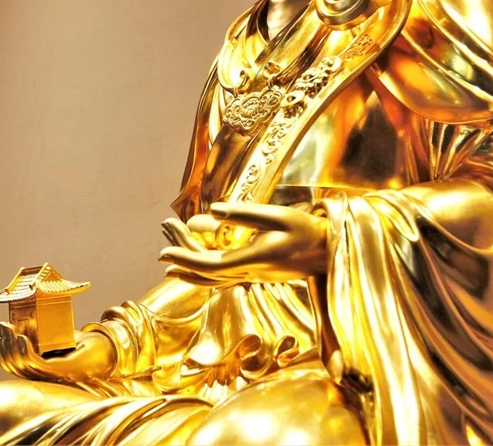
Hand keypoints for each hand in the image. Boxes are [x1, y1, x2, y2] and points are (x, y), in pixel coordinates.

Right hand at [0, 323, 113, 382]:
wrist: (103, 349)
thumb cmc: (80, 343)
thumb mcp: (56, 335)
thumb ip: (41, 331)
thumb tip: (26, 316)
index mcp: (35, 369)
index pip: (10, 363)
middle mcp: (39, 375)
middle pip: (11, 365)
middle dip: (2, 345)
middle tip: (0, 326)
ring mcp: (48, 375)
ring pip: (20, 365)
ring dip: (11, 347)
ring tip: (9, 330)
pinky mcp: (59, 371)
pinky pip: (36, 364)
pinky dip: (26, 351)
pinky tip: (21, 337)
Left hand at [159, 202, 326, 284]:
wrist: (331, 251)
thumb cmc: (308, 229)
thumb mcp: (278, 216)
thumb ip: (244, 214)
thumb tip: (212, 211)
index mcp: (254, 259)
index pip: (210, 264)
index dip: (185, 258)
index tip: (164, 250)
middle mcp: (251, 273)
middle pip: (207, 273)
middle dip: (182, 259)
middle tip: (162, 246)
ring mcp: (254, 276)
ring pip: (214, 280)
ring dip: (190, 269)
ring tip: (170, 262)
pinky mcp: (257, 274)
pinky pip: (224, 279)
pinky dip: (205, 275)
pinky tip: (196, 269)